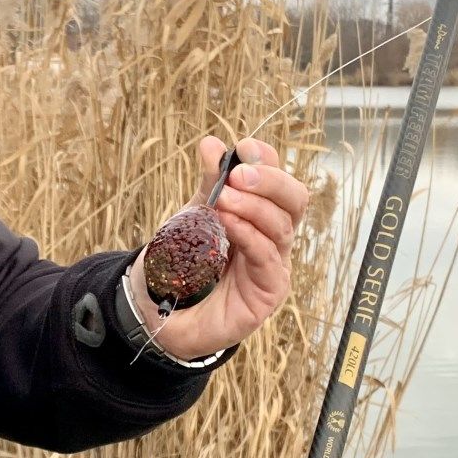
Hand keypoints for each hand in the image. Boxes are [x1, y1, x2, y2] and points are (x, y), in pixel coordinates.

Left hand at [130, 137, 311, 361]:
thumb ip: (208, 184)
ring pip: (282, 226)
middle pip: (294, 199)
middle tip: (238, 173)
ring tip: (222, 198)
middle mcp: (274, 237)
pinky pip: (267, 257)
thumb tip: (212, 144)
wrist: (162, 313)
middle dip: (270, 180)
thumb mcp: (194, 216)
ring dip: (253, 207)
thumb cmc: (184, 264)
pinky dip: (248, 235)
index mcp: (261, 213)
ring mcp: (275, 264)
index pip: (278, 178)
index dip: (266, 159)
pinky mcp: (268, 292)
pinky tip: (227, 223)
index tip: (243, 147)